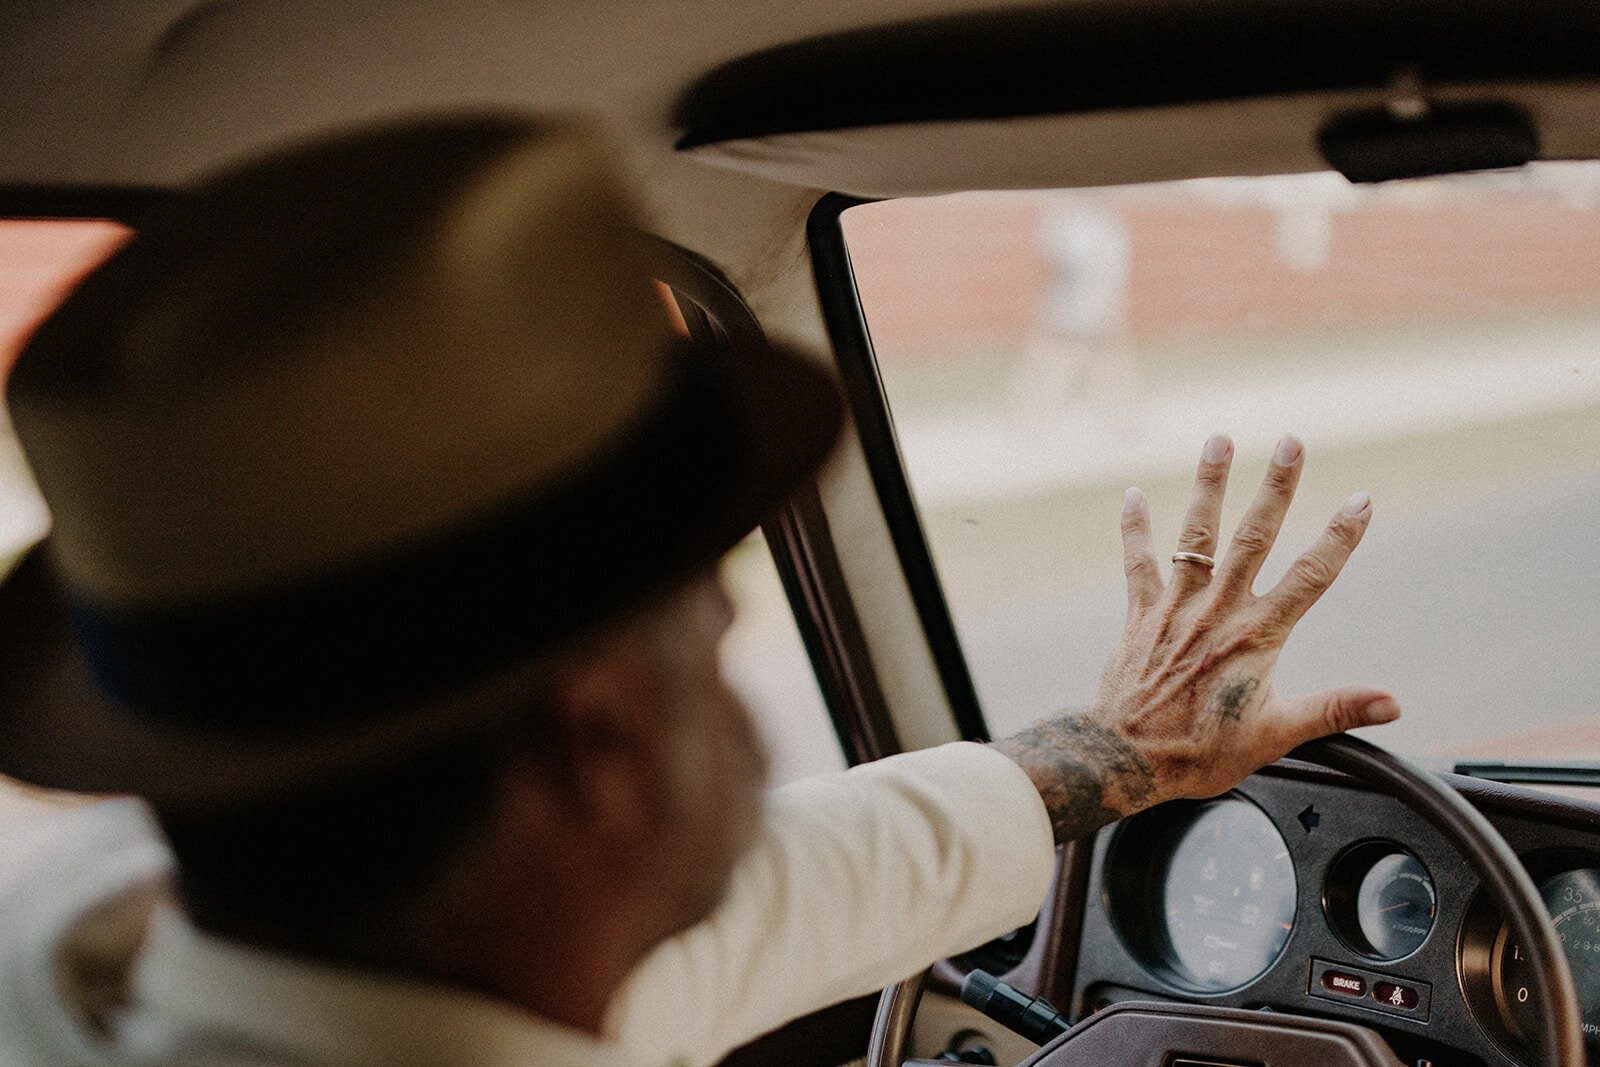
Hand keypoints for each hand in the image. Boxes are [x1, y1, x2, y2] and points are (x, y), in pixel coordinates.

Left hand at [993, 433, 1398, 843]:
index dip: (1339, 538)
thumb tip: (1392, 701)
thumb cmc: (1200, 751)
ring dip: (1209, 485)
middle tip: (1291, 442)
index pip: (1310, 577)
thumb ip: (1334, 710)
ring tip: (1219, 439)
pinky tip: (1134, 494)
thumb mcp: (1276, 736)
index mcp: (1256, 637)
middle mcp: (1217, 611)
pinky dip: (1135, 529)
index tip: (1361, 499)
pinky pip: (1138, 562)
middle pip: (1253, 537)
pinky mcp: (1141, 614)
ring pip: (1196, 534)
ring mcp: (1176, 607)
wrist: (1125, 756)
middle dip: (1275, 487)